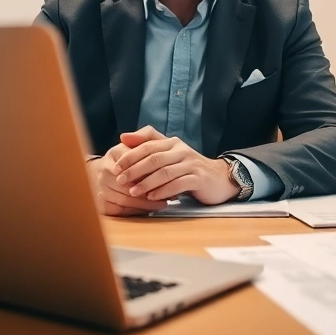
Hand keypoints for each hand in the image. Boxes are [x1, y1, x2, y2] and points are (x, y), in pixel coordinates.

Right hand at [86, 141, 167, 216]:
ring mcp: (101, 188)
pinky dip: (136, 211)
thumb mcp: (138, 145)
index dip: (150, 175)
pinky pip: (120, 211)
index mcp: (114, 154)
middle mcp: (103, 171)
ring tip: (162, 203)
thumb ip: (148, 140)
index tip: (167, 179)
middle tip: (168, 196)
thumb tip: (161, 150)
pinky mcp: (102, 204)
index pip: (133, 166)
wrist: (107, 172)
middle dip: (149, 192)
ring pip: (125, 201)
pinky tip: (149, 210)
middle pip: (128, 186)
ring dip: (145, 204)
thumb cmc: (130, 158)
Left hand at [110, 126, 240, 204]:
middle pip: (154, 158)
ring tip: (133, 192)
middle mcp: (182, 150)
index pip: (148, 145)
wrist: (220, 178)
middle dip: (135, 170)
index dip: (130, 156)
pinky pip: (178, 184)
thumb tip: (123, 137)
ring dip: (147, 183)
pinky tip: (152, 198)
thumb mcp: (169, 153)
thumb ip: (147, 143)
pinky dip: (163, 191)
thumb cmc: (188, 167)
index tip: (115, 167)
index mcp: (172, 142)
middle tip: (120, 180)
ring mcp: (191, 164)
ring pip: (165, 172)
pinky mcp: (199, 179)